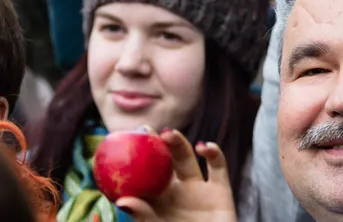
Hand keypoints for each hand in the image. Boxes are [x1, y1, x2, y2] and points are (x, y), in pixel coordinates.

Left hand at [115, 131, 237, 221]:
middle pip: (164, 161)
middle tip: (146, 129)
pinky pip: (218, 165)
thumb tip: (122, 200)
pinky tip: (204, 147)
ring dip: (179, 143)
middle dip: (156, 143)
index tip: (123, 140)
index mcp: (157, 202)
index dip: (134, 157)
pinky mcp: (220, 190)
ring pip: (188, 158)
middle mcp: (177, 192)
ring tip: (169, 134)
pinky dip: (213, 152)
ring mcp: (199, 190)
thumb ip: (144, 217)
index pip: (143, 175)